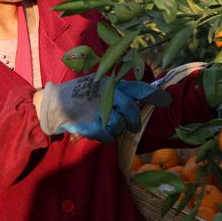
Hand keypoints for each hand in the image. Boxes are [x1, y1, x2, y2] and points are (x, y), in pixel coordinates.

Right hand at [38, 75, 171, 141]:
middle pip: (131, 109)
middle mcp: (107, 94)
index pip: (138, 88)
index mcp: (112, 84)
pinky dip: (106, 136)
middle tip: (134, 126)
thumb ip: (122, 92)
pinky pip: (108, 136)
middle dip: (134, 120)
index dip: (154, 95)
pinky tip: (98, 130)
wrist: (54, 104)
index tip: (168, 101)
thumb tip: (147, 97)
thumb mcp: (102, 87)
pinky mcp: (89, 125)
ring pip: (120, 125)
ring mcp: (97, 109)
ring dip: (117, 129)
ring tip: (106, 124)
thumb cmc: (83, 96)